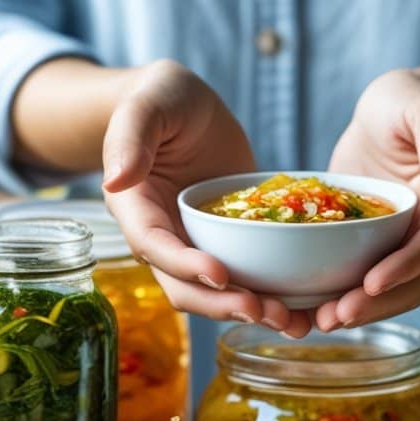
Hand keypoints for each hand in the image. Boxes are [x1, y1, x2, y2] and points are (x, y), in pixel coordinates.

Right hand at [102, 60, 312, 335]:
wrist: (187, 106)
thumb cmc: (160, 99)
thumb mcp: (146, 107)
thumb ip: (130, 138)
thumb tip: (115, 180)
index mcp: (136, 209)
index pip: (154, 246)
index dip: (185, 266)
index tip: (220, 275)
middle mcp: (162, 237)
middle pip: (185, 286)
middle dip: (222, 304)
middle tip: (265, 311)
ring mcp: (195, 245)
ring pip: (217, 293)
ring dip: (251, 312)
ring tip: (291, 322)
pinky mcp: (227, 245)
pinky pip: (246, 278)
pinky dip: (272, 297)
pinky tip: (304, 310)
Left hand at [317, 69, 419, 329]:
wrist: (390, 107)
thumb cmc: (409, 99)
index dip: (406, 266)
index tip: (372, 283)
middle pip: (414, 279)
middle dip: (376, 303)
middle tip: (335, 317)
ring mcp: (408, 242)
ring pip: (390, 290)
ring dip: (358, 309)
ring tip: (318, 322)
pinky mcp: (379, 245)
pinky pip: (364, 277)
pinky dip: (340, 295)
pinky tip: (308, 310)